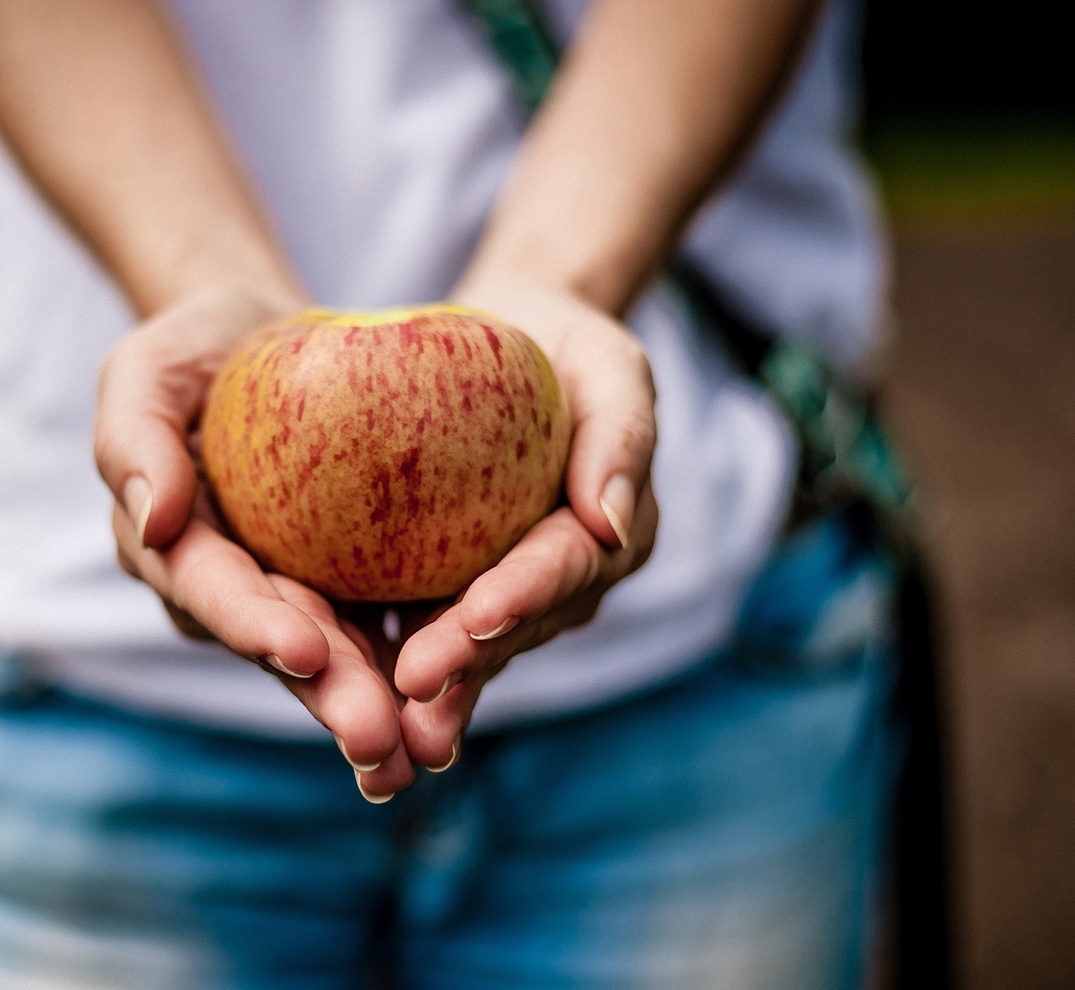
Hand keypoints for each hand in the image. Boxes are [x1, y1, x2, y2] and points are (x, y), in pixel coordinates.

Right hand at [95, 285, 415, 797]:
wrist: (271, 341)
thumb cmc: (199, 350)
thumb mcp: (148, 372)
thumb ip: (135, 440)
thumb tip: (155, 519)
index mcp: (181, 552)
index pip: (213, 592)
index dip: (253, 626)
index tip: (302, 652)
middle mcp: (244, 588)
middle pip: (288, 646)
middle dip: (331, 699)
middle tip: (379, 743)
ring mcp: (306, 589)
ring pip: (347, 653)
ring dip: (383, 705)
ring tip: (425, 751)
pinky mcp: (364, 576)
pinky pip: (398, 616)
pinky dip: (431, 653)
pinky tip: (470, 688)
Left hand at [390, 276, 657, 770]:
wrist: (510, 341)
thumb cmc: (566, 345)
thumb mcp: (608, 365)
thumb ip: (622, 435)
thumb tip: (615, 523)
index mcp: (609, 534)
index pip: (567, 565)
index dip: (526, 593)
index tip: (479, 613)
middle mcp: (562, 578)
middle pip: (515, 623)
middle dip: (469, 660)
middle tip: (414, 687)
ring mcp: (507, 591)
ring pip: (470, 645)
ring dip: (433, 687)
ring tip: (385, 730)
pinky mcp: (451, 588)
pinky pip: (422, 624)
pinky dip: (387, 659)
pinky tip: (347, 689)